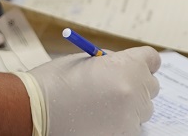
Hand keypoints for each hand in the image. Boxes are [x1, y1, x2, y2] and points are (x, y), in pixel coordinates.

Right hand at [22, 47, 160, 135]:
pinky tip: (98, 117)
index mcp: (127, 66)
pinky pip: (131, 125)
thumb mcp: (86, 60)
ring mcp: (130, 117)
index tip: (135, 64)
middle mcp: (134, 91)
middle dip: (135, 83)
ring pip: (143, 109)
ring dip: (129, 104)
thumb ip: (111, 62)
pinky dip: (119, 121)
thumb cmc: (56, 80)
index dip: (142, 61)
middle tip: (114, 85)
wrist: (35, 110)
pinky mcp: (121, 134)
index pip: (152, 59)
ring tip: (102, 103)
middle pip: (150, 85)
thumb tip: (126, 68)